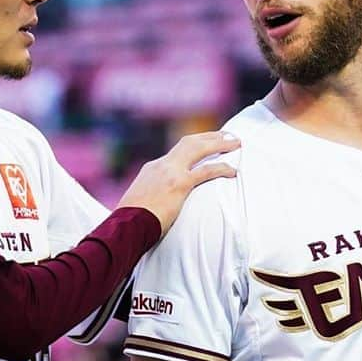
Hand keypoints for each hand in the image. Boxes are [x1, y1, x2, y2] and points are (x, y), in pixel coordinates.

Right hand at [118, 131, 238, 235]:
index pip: (176, 152)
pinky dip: (221, 168)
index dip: (194, 146)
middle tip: (227, 135)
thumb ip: (152, 197)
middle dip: (210, 136)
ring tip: (236, 143)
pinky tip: (233, 171)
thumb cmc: (131, 221)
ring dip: (219, 144)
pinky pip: (206, 171)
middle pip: (189, 142)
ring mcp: (170, 172)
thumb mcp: (140, 202)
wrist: (125, 225)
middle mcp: (161, 165)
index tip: (207, 144)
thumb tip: (160, 206)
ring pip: (199, 149)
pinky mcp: (179, 184)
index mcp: (152, 168)